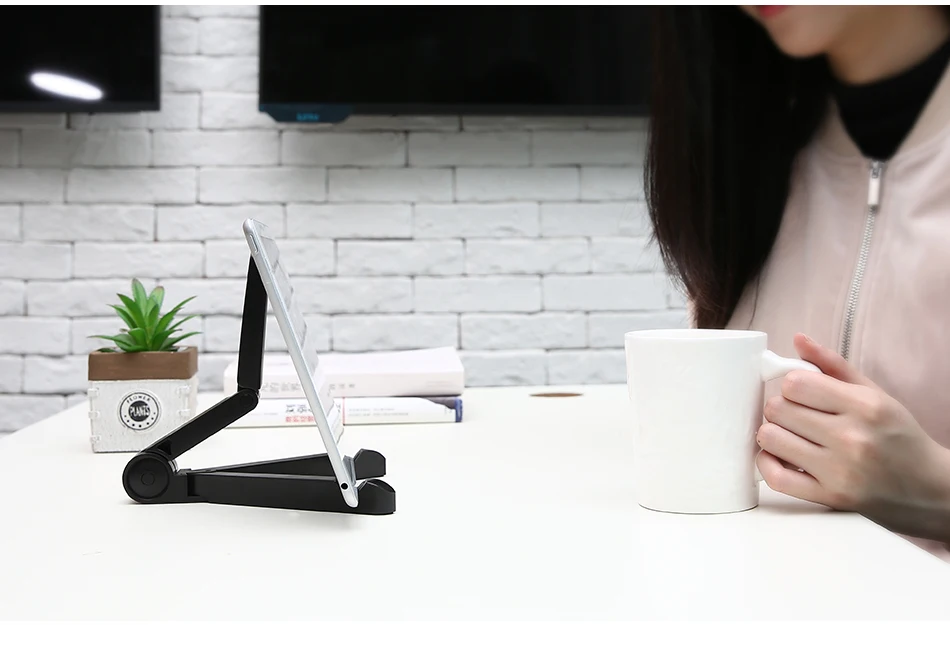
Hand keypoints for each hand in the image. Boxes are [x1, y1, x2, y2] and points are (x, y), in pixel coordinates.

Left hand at [756, 333, 949, 541]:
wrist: (930, 489)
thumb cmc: (899, 437)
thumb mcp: (875, 394)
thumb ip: (832, 365)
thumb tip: (797, 339)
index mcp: (865, 406)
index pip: (795, 383)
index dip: (792, 386)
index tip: (801, 393)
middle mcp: (852, 438)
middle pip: (778, 409)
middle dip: (781, 408)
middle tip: (796, 415)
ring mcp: (839, 471)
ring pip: (770, 439)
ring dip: (773, 434)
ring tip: (790, 435)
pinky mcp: (829, 498)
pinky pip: (775, 477)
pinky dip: (768, 463)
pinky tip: (780, 456)